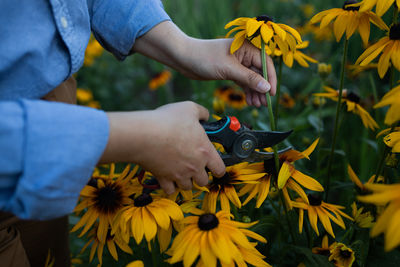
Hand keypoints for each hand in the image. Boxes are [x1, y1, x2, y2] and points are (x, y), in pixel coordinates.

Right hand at [100, 101, 225, 193]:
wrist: (145, 134)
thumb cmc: (168, 120)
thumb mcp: (189, 108)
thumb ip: (202, 113)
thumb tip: (205, 116)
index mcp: (205, 152)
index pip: (220, 169)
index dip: (218, 168)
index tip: (213, 166)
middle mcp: (195, 167)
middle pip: (204, 181)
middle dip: (200, 175)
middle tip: (194, 166)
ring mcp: (179, 175)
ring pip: (187, 187)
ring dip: (185, 180)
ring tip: (179, 170)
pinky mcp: (164, 179)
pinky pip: (170, 190)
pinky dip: (169, 185)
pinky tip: (167, 176)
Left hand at [132, 21, 276, 106]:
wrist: (184, 58)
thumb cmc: (205, 57)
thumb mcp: (228, 69)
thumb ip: (248, 78)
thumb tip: (266, 87)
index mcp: (247, 47)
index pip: (265, 63)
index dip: (270, 79)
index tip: (271, 94)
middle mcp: (244, 53)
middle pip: (260, 72)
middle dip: (262, 88)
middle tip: (264, 103)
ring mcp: (238, 63)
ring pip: (252, 79)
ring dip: (255, 92)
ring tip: (257, 105)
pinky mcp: (230, 71)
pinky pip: (244, 81)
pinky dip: (247, 91)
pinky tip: (249, 101)